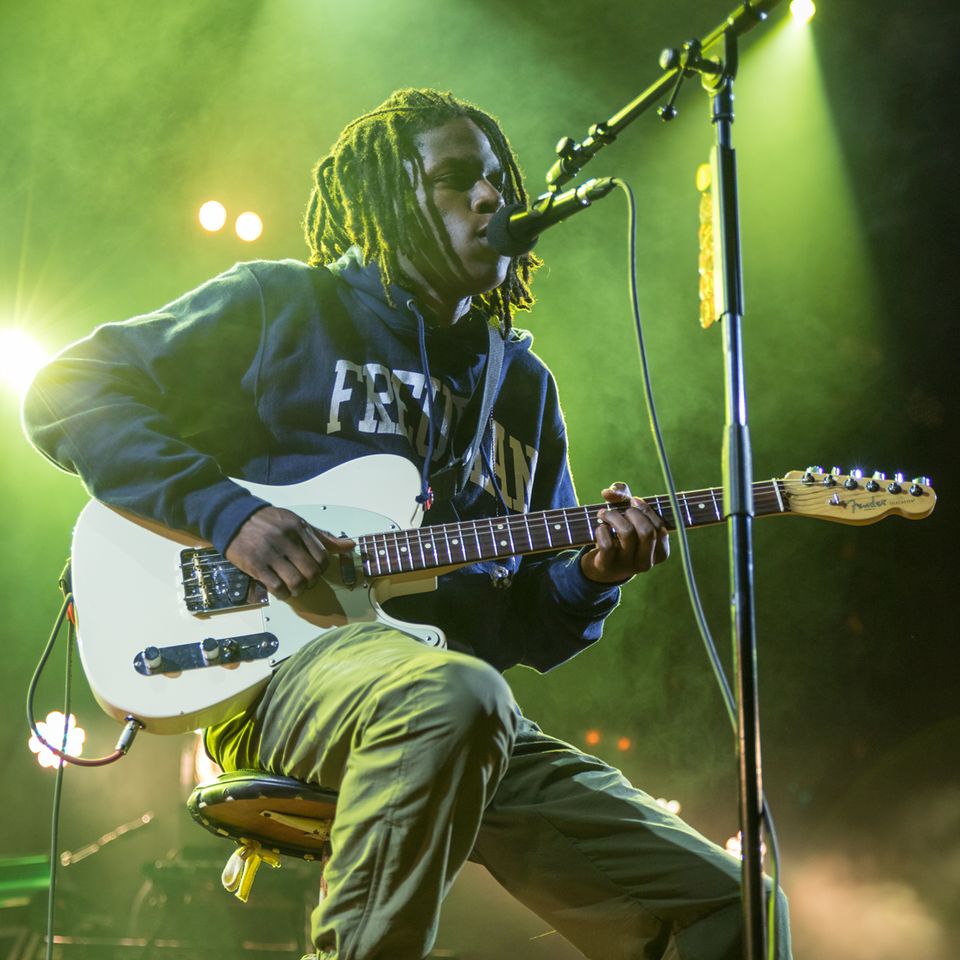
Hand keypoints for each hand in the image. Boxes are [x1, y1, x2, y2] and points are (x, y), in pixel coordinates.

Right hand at [225, 506, 354, 600]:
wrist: (234, 518)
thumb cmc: (269, 522)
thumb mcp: (297, 523)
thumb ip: (323, 537)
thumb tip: (350, 546)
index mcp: (300, 529)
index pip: (323, 556)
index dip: (323, 569)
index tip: (316, 570)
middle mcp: (287, 541)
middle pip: (311, 571)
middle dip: (312, 582)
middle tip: (306, 582)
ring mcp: (271, 554)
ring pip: (296, 582)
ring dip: (299, 590)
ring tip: (295, 589)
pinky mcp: (256, 566)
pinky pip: (276, 587)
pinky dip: (283, 594)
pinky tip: (282, 591)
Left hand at [580, 482, 669, 583]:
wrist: (600, 564)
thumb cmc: (619, 535)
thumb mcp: (626, 514)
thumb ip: (622, 496)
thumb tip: (608, 492)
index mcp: (658, 552)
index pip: (660, 528)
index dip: (646, 510)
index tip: (633, 501)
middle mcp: (646, 562)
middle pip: (647, 531)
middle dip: (632, 513)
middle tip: (621, 510)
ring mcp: (627, 566)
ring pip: (626, 533)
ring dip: (613, 516)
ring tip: (604, 514)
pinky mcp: (607, 566)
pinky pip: (607, 544)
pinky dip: (601, 530)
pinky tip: (600, 528)